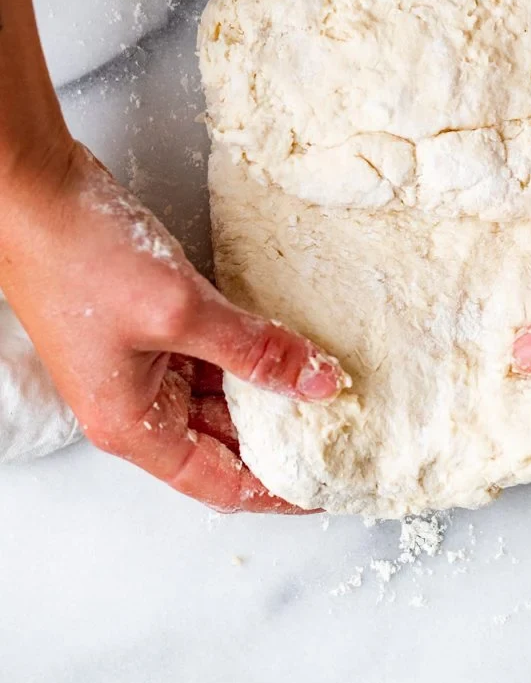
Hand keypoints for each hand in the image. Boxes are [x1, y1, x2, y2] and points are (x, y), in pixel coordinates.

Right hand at [0, 142, 346, 511]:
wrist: (34, 190)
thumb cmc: (80, 257)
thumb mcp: (180, 311)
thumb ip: (254, 350)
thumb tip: (319, 381)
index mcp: (133, 425)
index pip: (221, 483)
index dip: (278, 492)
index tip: (331, 483)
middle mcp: (136, 404)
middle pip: (223, 443)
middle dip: (282, 438)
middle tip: (345, 428)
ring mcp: (141, 363)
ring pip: (221, 396)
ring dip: (270, 391)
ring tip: (327, 385)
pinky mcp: (150, 325)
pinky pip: (211, 355)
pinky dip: (249, 352)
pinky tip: (290, 342)